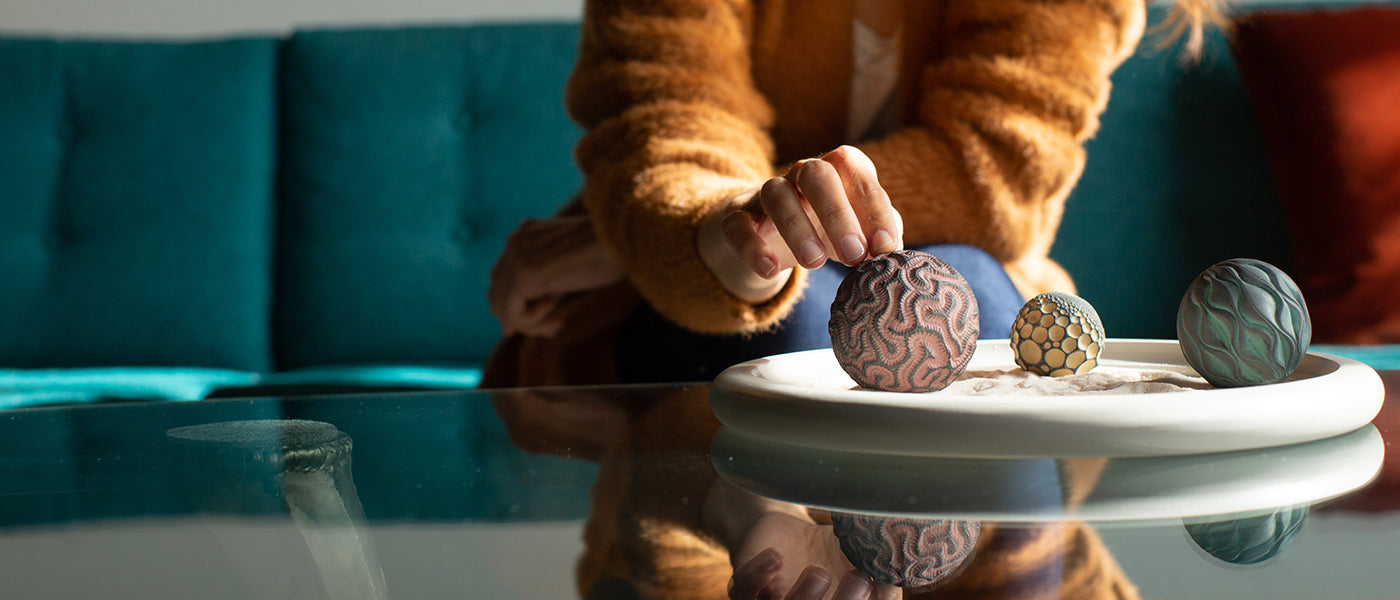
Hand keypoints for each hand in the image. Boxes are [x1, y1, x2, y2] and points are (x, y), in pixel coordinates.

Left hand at [489, 214, 625, 336]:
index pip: (504, 280)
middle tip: (557, 325)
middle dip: (525, 318)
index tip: (555, 318)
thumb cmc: (610, 256)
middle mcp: (515, 242)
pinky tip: (557, 315)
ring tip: (557, 322)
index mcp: (525, 235)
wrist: (624, 240)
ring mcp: (517, 256)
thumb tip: (513, 325)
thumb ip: (545, 288)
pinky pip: (511, 314)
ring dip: (530, 324)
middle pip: (498, 295)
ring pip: (502, 307)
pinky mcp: (524, 274)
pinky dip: (532, 323)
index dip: (521, 307)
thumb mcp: (570, 271)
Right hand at [721, 145, 903, 277]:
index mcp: (838, 169)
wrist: (772, 234)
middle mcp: (801, 173)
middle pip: (816, 173)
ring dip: (797, 227)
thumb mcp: (859, 231)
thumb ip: (880, 237)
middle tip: (854, 255)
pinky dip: (751, 246)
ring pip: (775, 193)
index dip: (873, 208)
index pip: (856, 172)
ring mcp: (765, 193)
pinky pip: (738, 224)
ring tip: (814, 263)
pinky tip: (770, 269)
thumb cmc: (829, 229)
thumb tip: (893, 254)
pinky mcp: (737, 216)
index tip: (885, 247)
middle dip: (837, 213)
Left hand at [728, 513, 900, 599]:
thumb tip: (897, 580)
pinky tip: (775, 558)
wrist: (787, 531)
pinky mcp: (746, 583)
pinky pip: (745, 588)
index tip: (878, 587)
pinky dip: (758, 575)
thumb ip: (882, 574)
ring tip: (819, 572)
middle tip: (861, 581)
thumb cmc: (832, 552)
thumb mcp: (862, 558)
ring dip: (801, 597)